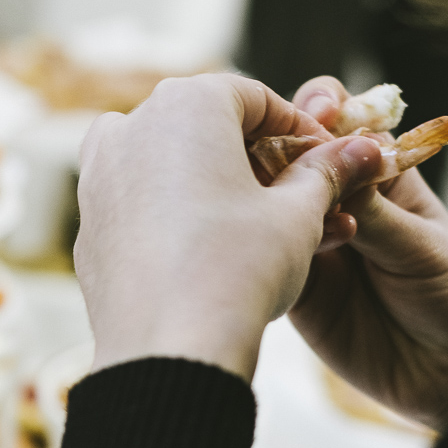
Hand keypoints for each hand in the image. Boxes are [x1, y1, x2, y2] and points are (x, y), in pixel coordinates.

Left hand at [74, 74, 379, 381]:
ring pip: (170, 162)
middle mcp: (131, 126)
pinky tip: (210, 251)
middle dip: (257, 157)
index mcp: (185, 105)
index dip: (298, 128)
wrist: (167, 350)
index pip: (254, 97)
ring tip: (259, 224)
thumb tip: (358, 151)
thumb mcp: (298, 216)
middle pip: (207, 126)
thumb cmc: (237, 270)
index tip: (326, 161)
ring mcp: (101, 175)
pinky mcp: (89, 224)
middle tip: (299, 195)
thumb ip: (325, 173)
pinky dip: (176, 212)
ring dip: (215, 182)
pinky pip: (141, 202)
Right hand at [290, 75, 447, 428]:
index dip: (321, 108)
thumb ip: (375, 210)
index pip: (340, 121)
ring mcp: (308, 239)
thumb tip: (333, 163)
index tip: (317, 113)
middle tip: (279, 155)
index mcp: (377, 173)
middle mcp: (335, 198)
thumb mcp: (421, 246)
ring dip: (263, 194)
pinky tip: (261, 248)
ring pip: (267, 200)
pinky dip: (257, 245)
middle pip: (290, 151)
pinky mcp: (289, 282)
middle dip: (278, 144)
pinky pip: (262, 253)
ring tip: (275, 205)